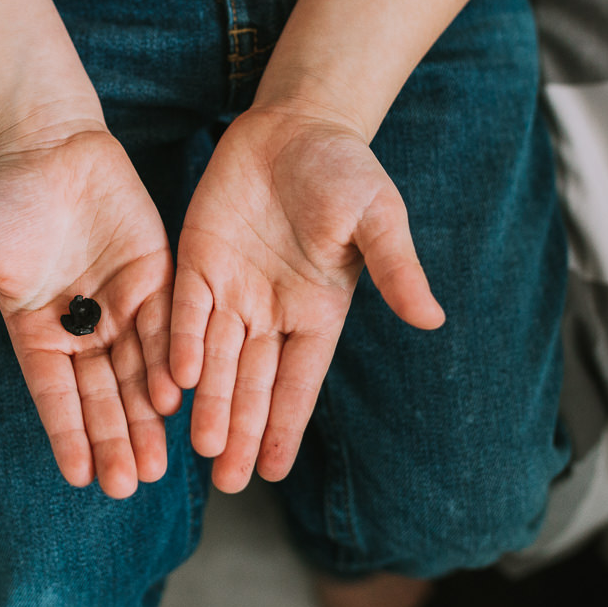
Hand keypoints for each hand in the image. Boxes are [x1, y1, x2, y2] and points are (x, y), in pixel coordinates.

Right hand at [0, 125, 174, 498]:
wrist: (49, 143)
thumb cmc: (2, 198)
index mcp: (37, 333)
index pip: (55, 396)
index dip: (68, 435)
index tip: (81, 477)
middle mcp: (82, 329)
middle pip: (102, 395)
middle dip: (116, 440)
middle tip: (130, 485)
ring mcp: (122, 306)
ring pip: (139, 372)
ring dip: (148, 418)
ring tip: (158, 464)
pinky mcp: (155, 278)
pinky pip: (167, 328)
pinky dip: (173, 362)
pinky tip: (179, 398)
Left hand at [165, 105, 444, 492]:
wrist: (296, 124)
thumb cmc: (345, 171)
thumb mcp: (378, 217)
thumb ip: (396, 269)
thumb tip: (431, 319)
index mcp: (317, 312)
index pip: (299, 382)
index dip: (285, 425)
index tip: (272, 472)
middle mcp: (271, 312)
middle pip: (253, 383)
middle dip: (241, 431)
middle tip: (229, 482)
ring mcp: (232, 289)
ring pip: (216, 359)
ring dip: (210, 403)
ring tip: (202, 451)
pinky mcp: (198, 262)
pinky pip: (187, 312)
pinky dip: (182, 345)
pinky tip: (175, 382)